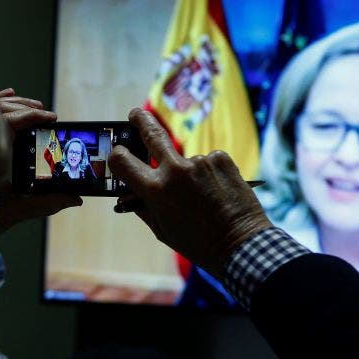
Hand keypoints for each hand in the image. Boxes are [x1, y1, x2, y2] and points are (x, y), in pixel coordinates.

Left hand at [0, 88, 81, 231]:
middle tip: (45, 113)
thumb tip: (76, 199)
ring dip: (12, 103)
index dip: (34, 116)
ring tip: (33, 105)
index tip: (50, 118)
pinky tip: (8, 94)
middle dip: (25, 108)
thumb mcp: (20, 209)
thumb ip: (49, 202)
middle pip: (2, 109)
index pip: (12, 120)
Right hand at [108, 108, 271, 278]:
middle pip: (152, 133)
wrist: (240, 244)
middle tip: (136, 114)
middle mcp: (175, 170)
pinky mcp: (221, 158)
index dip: (118, 156)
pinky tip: (216, 191)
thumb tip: (129, 189)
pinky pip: (207, 162)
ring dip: (189, 173)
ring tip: (203, 197)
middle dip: (141, 120)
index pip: (122, 160)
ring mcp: (200, 161)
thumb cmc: (197, 242)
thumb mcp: (161, 228)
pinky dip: (208, 174)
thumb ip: (143, 204)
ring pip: (185, 160)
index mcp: (155, 189)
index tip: (120, 153)